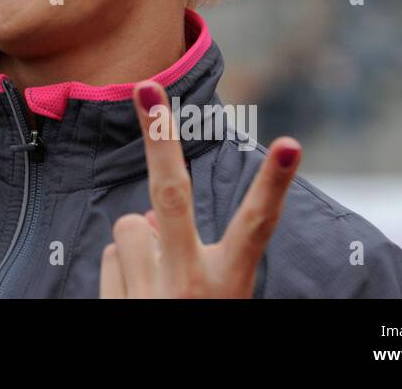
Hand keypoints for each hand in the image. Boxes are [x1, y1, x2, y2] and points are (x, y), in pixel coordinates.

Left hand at [100, 80, 301, 297]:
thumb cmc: (197, 315)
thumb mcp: (210, 295)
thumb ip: (188, 255)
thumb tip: (147, 219)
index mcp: (226, 286)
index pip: (255, 227)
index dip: (273, 184)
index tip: (291, 143)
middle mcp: (188, 288)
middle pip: (170, 195)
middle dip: (159, 137)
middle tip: (145, 86)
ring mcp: (147, 296)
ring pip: (129, 226)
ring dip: (139, 247)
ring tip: (154, 288)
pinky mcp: (113, 305)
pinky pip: (110, 257)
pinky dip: (121, 273)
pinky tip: (135, 299)